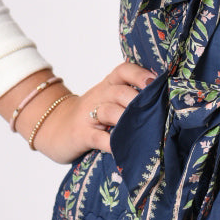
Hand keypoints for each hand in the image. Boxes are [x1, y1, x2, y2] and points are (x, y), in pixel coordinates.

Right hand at [0, 62, 156, 162]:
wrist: (54, 127)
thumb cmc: (90, 114)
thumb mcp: (107, 98)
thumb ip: (129, 95)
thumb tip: (165, 101)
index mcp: (108, 85)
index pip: (123, 70)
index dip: (140, 74)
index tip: (156, 83)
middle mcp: (99, 96)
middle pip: (120, 91)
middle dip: (139, 101)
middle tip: (157, 112)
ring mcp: (88, 116)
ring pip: (110, 111)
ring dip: (128, 120)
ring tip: (145, 130)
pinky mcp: (82, 135)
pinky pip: (99, 138)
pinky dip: (113, 144)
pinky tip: (125, 149)